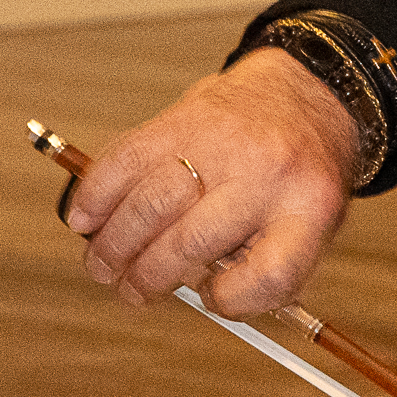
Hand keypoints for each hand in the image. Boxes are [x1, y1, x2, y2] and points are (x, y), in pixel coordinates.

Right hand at [65, 49, 360, 315]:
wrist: (305, 96)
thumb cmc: (300, 174)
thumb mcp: (311, 222)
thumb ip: (266, 263)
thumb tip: (199, 296)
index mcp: (310, 208)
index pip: (272, 272)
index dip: (233, 299)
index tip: (211, 298)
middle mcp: (267, 174)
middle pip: (194, 242)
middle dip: (149, 278)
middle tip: (129, 292)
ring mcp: (221, 143)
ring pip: (151, 204)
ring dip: (115, 245)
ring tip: (102, 266)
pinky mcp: (182, 119)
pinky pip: (124, 160)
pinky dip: (95, 196)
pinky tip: (85, 220)